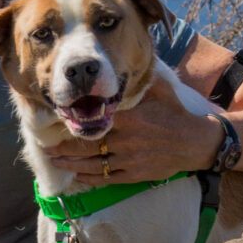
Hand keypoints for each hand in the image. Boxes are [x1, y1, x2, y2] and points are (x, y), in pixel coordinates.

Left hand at [45, 77, 222, 185]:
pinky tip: (77, 176)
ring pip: (94, 165)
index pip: (96, 122)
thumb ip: (141, 79)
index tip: (58, 122)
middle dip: (65, 148)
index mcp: (130, 119)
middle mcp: (127, 141)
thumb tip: (126, 63)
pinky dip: (90, 178)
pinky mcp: (135, 175)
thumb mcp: (161, 90)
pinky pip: (107, 178)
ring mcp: (130, 160)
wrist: (196, 143)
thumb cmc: (176, 114)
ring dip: (72, 164)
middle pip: (88, 146)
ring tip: (56, 162)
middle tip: (47, 148)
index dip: (75, 124)